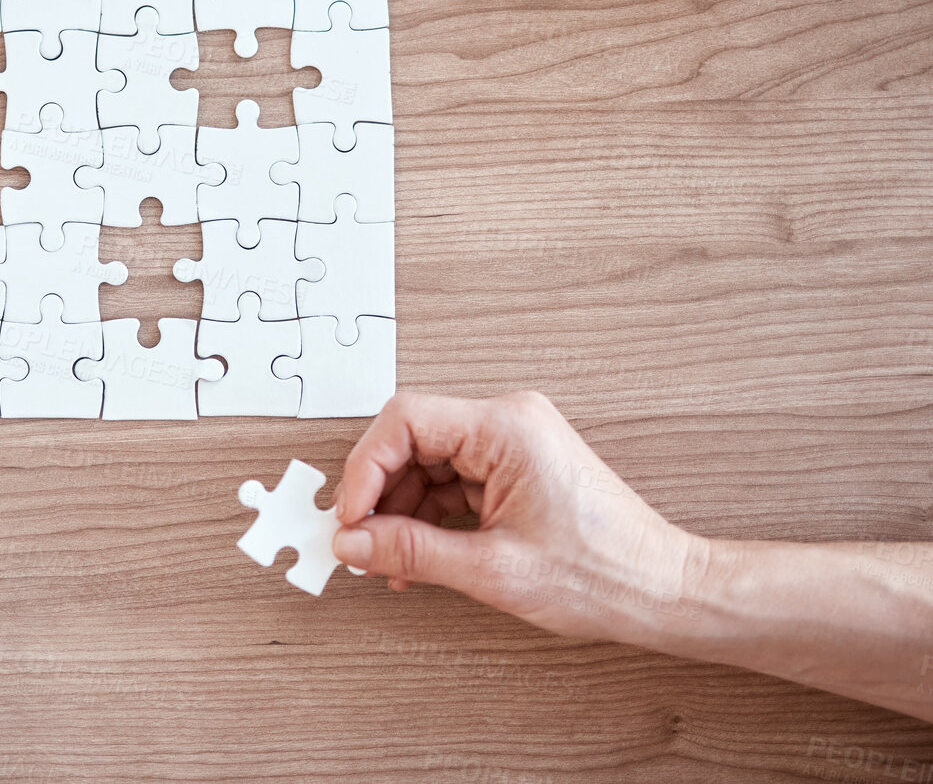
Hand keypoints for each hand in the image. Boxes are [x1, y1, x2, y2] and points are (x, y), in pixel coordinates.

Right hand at [332, 391, 699, 644]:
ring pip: (428, 463)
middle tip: (359, 541)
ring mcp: (513, 444)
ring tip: (388, 561)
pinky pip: (453, 481)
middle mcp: (508, 422)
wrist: (663, 592)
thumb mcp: (491, 568)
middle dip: (380, 493)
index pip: (404, 420)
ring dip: (402, 511)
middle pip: (412, 440)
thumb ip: (410, 550)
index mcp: (505, 427)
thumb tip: (353, 542)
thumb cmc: (602, 574)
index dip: (365, 468)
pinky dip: (429, 517)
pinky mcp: (516, 469)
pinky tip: (417, 557)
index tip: (350, 516)